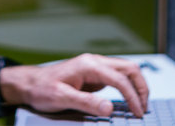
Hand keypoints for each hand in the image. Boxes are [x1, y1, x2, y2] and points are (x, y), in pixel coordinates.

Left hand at [0, 53, 148, 117]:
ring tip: (140, 105)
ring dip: (136, 86)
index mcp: (89, 65)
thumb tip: (109, 108)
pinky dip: (127, 87)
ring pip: (125, 71)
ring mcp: (95, 67)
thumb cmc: (42, 89)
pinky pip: (117, 77)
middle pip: (129, 69)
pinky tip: (129, 100)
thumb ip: (86, 103)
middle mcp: (94, 62)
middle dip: (141, 87)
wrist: (30, 83)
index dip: (132, 96)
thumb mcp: (62, 98)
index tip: (137, 113)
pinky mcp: (94, 75)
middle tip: (143, 108)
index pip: (120, 79)